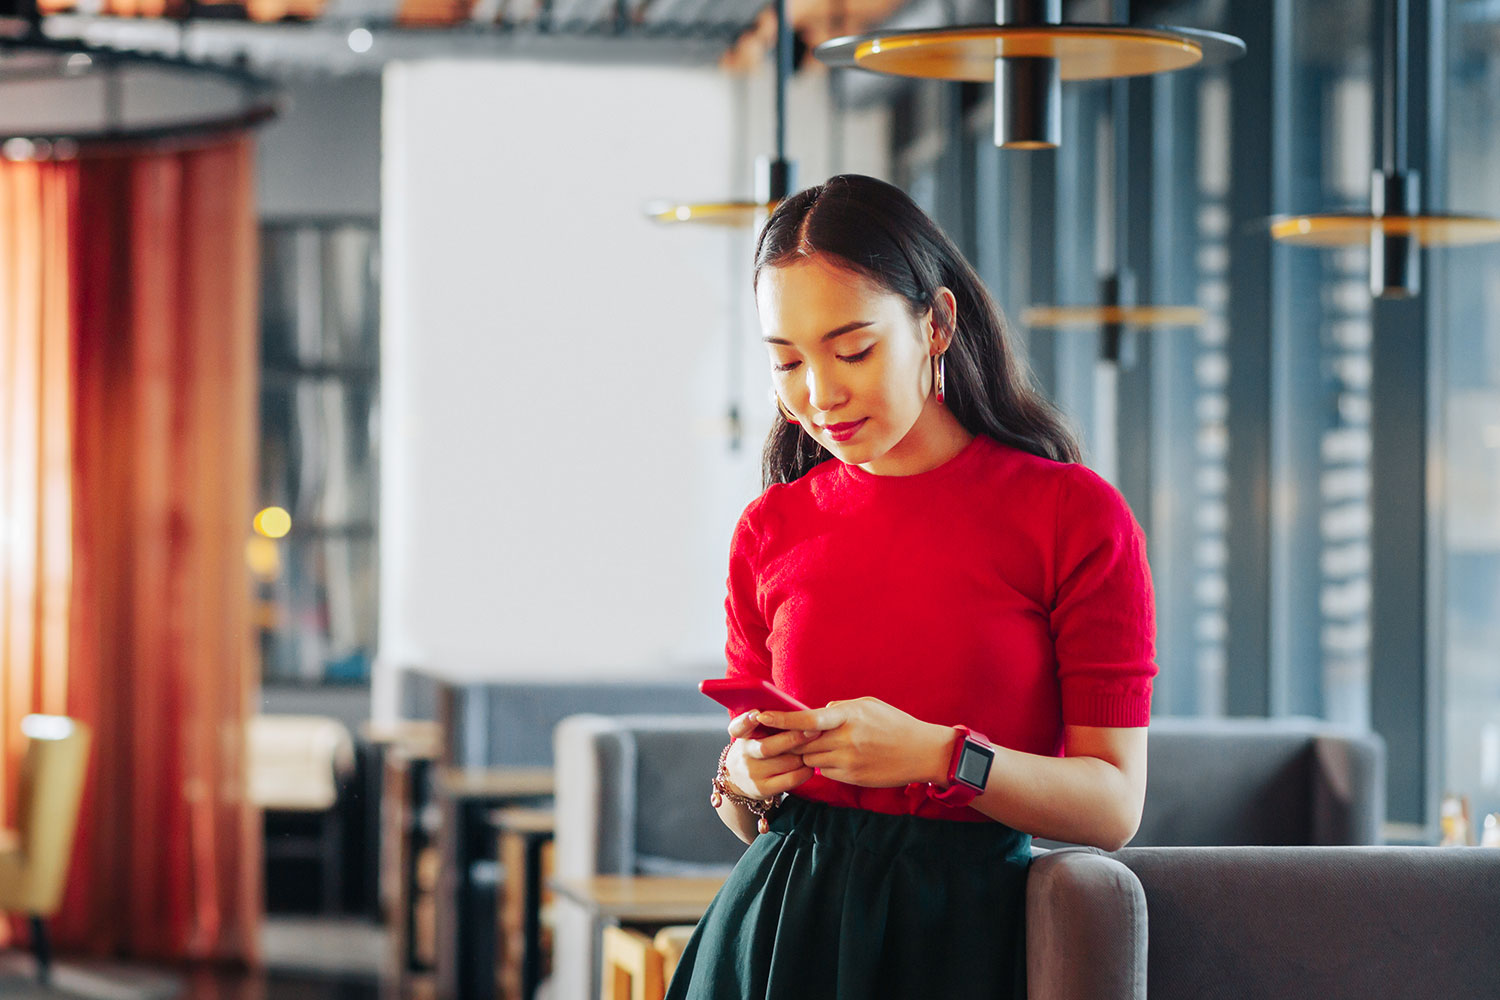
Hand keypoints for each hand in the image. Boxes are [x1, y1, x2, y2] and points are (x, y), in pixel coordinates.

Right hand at [722, 711, 817, 799]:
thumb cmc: (757, 746)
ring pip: (786, 762)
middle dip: (794, 738)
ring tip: (814, 748)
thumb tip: (801, 712)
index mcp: (742, 735)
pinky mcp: (763, 788)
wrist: (738, 778)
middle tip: (814, 731)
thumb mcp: (754, 733)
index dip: (747, 721)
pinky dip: (805, 771)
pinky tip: (810, 765)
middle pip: (768, 747)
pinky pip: (791, 779)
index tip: (757, 714)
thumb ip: (770, 722)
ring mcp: (753, 773)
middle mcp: (745, 754)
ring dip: (803, 755)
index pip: (738, 727)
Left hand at [756, 697, 955, 788]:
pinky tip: (837, 757)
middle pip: (802, 743)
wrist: (922, 753)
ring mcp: (848, 762)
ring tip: (819, 745)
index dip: (781, 719)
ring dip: (807, 753)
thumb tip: (818, 713)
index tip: (761, 716)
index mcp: (848, 717)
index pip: (806, 719)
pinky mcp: (852, 778)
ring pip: (810, 759)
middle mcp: (845, 740)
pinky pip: (825, 771)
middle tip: (776, 737)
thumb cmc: (895, 724)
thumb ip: (840, 708)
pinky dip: (824, 764)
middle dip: (788, 740)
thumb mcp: (868, 706)